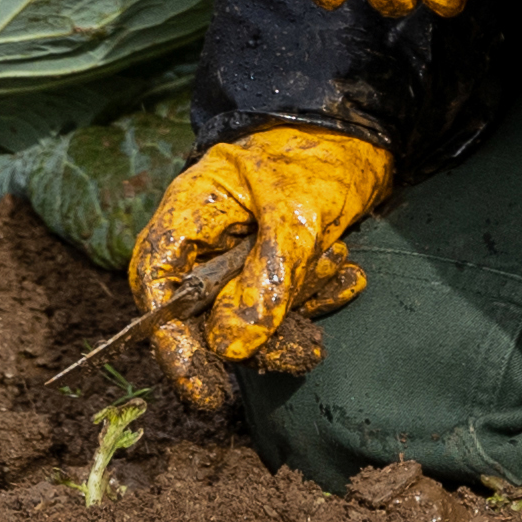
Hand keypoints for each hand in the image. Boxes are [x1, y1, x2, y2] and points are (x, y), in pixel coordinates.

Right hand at [127, 128, 395, 409]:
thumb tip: (231, 349)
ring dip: (299, 307)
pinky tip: (347, 275)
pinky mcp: (273, 260)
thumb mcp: (296, 219)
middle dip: (261, 331)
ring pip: (253, 313)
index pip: (158, 290)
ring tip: (337, 268)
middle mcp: (205, 239)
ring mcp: (238, 251)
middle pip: (207, 314)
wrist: (363, 128)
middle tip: (303, 349)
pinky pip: (285, 301)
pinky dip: (316, 294)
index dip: (175, 347)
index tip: (208, 393)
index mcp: (188, 214)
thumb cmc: (317, 156)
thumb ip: (265, 282)